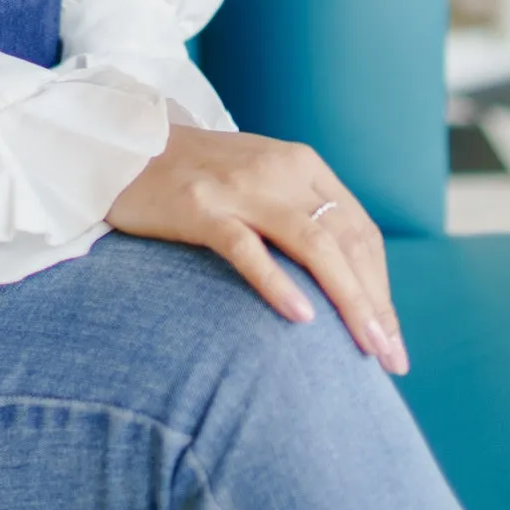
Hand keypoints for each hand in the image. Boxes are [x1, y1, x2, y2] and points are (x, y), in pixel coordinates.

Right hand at [107, 125, 408, 375]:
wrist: (119, 149)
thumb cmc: (192, 178)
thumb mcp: (258, 182)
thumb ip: (298, 214)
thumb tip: (344, 285)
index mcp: (301, 164)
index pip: (360, 230)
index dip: (381, 287)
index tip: (389, 338)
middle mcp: (279, 169)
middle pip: (346, 240)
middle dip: (375, 304)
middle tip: (391, 359)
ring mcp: (239, 187)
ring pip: (313, 244)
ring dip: (347, 299)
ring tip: (366, 347)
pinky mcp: (199, 207)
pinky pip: (247, 248)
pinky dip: (279, 283)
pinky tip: (301, 318)